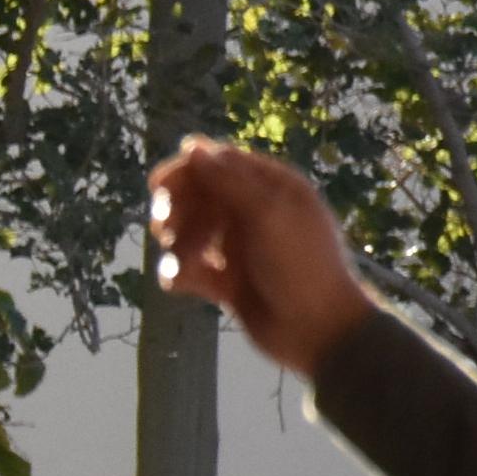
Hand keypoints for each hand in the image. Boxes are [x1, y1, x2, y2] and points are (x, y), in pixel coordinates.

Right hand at [147, 137, 376, 379]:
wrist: (316, 330)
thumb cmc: (301, 265)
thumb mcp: (268, 214)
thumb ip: (228, 180)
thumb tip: (192, 145)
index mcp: (270, 187)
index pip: (216, 163)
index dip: (184, 171)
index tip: (159, 187)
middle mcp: (250, 212)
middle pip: (192, 196)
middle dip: (175, 211)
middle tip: (168, 229)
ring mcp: (234, 246)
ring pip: (183, 233)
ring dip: (177, 246)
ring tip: (188, 264)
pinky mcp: (221, 280)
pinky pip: (185, 268)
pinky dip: (180, 274)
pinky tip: (188, 284)